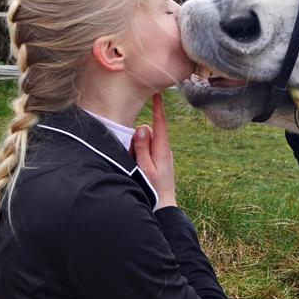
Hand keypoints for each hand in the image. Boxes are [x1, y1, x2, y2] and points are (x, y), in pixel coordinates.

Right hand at [132, 93, 175, 207]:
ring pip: (145, 141)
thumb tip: (142, 127)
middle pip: (148, 132)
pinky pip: (146, 150)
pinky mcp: (158, 159)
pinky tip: (141, 168)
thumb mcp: (144, 167)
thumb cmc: (153, 188)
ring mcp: (162, 154)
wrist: (164, 205)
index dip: (158, 107)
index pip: (159, 123)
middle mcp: (164, 149)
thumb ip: (142, 147)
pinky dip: (140, 155)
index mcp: (162, 149)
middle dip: (138, 138)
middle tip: (134, 157)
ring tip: (138, 167)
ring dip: (138, 149)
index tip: (157, 92)